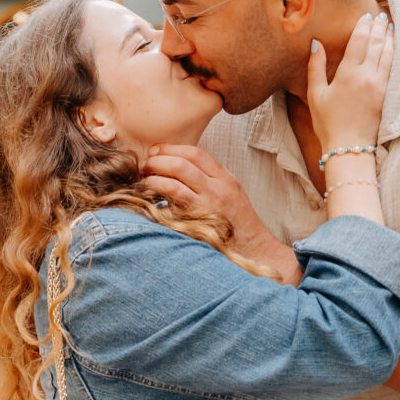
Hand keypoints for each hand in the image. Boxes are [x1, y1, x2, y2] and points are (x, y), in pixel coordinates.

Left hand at [143, 145, 301, 283]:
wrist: (255, 251)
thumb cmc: (240, 225)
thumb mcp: (231, 193)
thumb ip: (210, 180)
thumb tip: (178, 169)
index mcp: (225, 179)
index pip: (196, 153)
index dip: (171, 149)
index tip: (156, 151)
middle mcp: (217, 189)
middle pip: (181, 163)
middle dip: (158, 160)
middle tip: (145, 163)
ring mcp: (207, 206)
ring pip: (174, 181)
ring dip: (153, 177)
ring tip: (144, 179)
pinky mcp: (197, 223)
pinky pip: (172, 205)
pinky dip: (157, 197)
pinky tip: (148, 198)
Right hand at [308, 12, 394, 150]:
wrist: (350, 148)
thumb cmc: (328, 123)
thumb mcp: (315, 94)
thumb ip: (316, 67)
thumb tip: (316, 43)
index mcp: (348, 73)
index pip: (359, 41)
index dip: (363, 26)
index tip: (366, 14)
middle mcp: (367, 76)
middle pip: (376, 44)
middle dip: (379, 27)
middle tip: (381, 15)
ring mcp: (380, 85)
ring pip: (388, 54)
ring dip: (389, 38)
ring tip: (390, 26)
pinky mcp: (387, 95)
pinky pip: (393, 67)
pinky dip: (394, 53)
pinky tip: (394, 47)